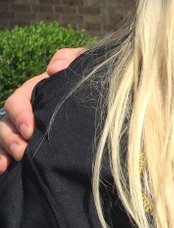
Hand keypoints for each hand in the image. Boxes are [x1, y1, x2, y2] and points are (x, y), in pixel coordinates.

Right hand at [0, 47, 82, 172]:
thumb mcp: (85, 63)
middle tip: (24, 151)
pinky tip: (4, 170)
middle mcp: (28, 109)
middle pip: (5, 122)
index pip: (17, 101)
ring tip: (15, 161)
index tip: (30, 130)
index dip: (20, 114)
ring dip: (4, 150)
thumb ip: (70, 57)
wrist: (109, 99)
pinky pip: (7, 151)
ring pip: (4, 136)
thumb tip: (53, 69)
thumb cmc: (92, 77)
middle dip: (10, 137)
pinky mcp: (31, 143)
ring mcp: (26, 127)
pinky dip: (2, 159)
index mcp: (37, 90)